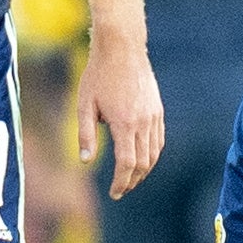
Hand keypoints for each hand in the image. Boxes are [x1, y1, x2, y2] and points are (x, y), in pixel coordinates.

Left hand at [80, 38, 165, 197]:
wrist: (122, 49)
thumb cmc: (98, 76)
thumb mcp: (84, 105)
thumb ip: (86, 135)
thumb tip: (86, 161)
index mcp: (124, 123)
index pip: (127, 163)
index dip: (121, 182)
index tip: (114, 193)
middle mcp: (143, 122)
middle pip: (144, 162)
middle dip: (132, 180)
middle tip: (121, 190)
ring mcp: (153, 115)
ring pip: (154, 152)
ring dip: (144, 170)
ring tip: (131, 178)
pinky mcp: (157, 109)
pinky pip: (159, 139)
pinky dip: (152, 154)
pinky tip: (142, 158)